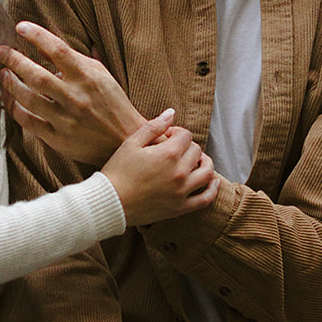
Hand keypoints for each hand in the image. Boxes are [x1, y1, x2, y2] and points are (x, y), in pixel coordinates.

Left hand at [0, 21, 143, 165]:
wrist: (126, 140)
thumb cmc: (112, 103)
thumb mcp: (100, 74)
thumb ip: (75, 59)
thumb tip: (46, 44)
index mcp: (88, 77)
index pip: (58, 50)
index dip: (37, 35)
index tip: (20, 27)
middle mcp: (76, 97)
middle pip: (37, 75)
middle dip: (14, 60)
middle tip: (1, 51)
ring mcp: (67, 120)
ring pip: (29, 99)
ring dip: (11, 84)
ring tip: (3, 74)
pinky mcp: (60, 139)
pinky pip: (30, 123)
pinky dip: (16, 110)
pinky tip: (10, 100)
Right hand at [100, 112, 219, 225]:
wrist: (109, 203)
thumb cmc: (117, 171)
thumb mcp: (131, 143)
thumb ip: (154, 126)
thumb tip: (172, 112)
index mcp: (168, 154)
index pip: (186, 136)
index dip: (177, 133)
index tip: (167, 137)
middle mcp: (179, 172)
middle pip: (196, 152)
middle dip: (188, 147)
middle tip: (176, 149)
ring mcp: (182, 191)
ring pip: (207, 172)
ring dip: (205, 163)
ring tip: (197, 161)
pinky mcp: (180, 208)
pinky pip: (205, 199)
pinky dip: (213, 189)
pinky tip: (212, 182)